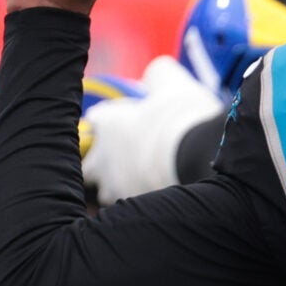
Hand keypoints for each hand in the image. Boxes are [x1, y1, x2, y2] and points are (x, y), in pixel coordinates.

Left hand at [83, 57, 221, 204]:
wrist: (196, 161)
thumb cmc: (182, 119)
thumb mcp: (174, 84)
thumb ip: (158, 74)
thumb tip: (154, 74)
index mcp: (107, 123)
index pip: (96, 120)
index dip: (110, 120)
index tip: (128, 121)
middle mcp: (102, 157)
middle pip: (89, 164)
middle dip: (102, 162)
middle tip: (128, 158)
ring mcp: (114, 186)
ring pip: (105, 191)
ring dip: (118, 186)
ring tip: (142, 182)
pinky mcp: (130, 209)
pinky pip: (127, 212)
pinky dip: (137, 206)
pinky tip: (155, 198)